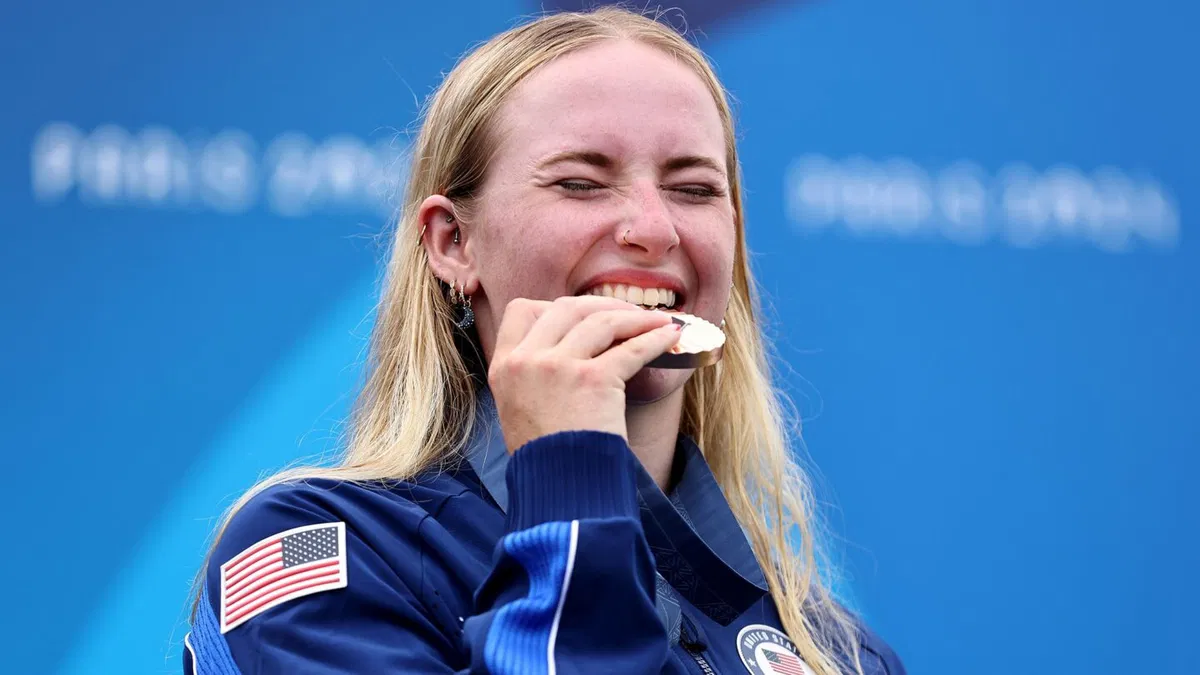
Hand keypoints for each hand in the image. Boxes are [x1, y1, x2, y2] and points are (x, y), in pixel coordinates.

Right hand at [488, 296, 682, 451]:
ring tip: (657, 322)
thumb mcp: (519, 410)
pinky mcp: (593, 380)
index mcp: (504, 367)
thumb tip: (572, 347)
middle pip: (567, 307)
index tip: (581, 314)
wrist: (559, 492)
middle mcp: (526, 361)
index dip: (554, 306)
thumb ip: (533, 375)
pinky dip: (656, 339)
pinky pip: (632, 348)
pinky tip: (670, 337)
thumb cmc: (546, 459)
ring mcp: (558, 367)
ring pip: (602, 320)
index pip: (522, 311)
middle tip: (627, 314)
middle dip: (602, 304)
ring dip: (635, 317)